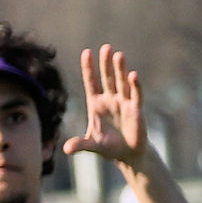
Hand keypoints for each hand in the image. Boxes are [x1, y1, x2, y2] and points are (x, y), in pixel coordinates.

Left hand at [62, 45, 147, 169]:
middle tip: (106, 47)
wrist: (128, 155)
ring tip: (118, 55)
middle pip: (107, 78)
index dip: (88, 68)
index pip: (91, 82)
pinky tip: (133, 75)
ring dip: (120, 70)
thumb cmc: (109, 147)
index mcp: (96, 103)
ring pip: (121, 82)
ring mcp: (123, 102)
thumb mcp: (93, 145)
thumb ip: (81, 145)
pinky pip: (135, 95)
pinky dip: (134, 86)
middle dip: (106, 63)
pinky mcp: (136, 109)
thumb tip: (66, 150)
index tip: (87, 52)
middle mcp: (109, 99)